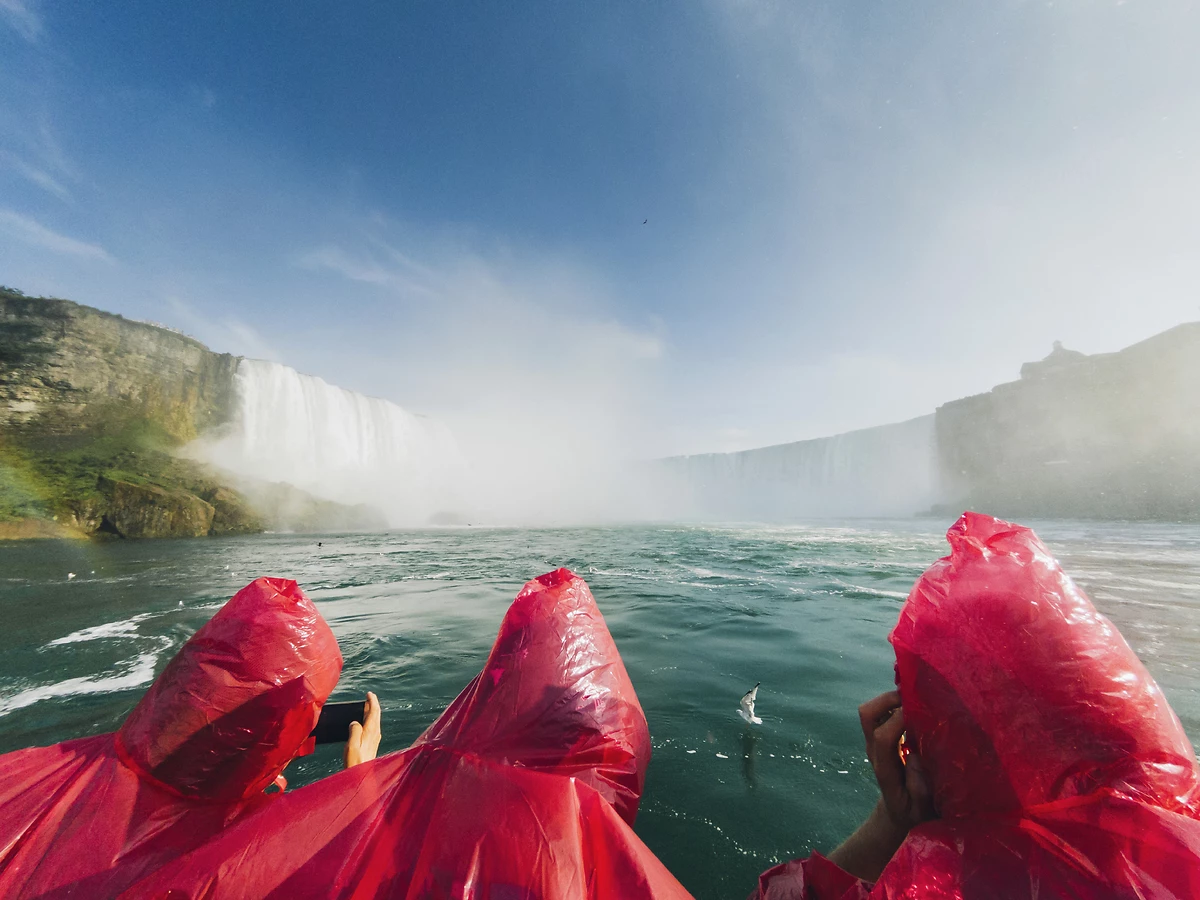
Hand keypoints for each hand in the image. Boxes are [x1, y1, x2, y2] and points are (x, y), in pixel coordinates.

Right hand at [343, 691, 380, 768]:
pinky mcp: (372, 743)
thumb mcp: (352, 745)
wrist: (361, 775)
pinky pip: (372, 726)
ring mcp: (375, 738)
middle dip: (373, 704)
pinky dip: (369, 719)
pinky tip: (363, 722)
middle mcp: (375, 733)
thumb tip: (355, 722)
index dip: (372, 701)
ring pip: (375, 720)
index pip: (374, 711)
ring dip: (371, 712)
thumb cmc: (355, 762)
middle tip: (368, 697)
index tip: (369, 693)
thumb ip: (354, 731)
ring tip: (365, 706)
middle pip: (376, 714)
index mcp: (371, 731)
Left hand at [858, 691, 934, 837]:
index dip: (899, 719)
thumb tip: (915, 758)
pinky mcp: (881, 736)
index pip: (883, 736)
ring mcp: (875, 742)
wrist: (900, 811)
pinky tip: (916, 704)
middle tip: (917, 698)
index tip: (922, 712)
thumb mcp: (921, 810)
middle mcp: (875, 750)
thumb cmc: (915, 813)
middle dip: (890, 700)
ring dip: (892, 698)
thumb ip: (920, 789)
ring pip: (872, 709)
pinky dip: (897, 703)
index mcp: (885, 768)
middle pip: (868, 714)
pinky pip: (882, 712)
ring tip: (918, 698)